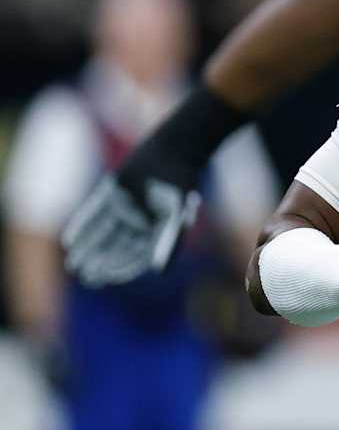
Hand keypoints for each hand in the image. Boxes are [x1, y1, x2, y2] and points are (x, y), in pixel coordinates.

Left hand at [63, 174, 198, 287]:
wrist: (171, 152)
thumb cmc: (179, 185)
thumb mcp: (177, 215)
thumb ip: (169, 243)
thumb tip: (159, 271)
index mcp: (156, 231)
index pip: (135, 255)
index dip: (119, 268)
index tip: (104, 277)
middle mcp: (139, 222)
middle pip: (116, 247)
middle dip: (100, 262)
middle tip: (84, 275)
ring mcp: (124, 208)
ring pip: (102, 233)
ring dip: (87, 249)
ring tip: (73, 264)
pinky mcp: (111, 193)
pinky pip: (93, 213)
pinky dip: (82, 226)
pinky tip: (69, 240)